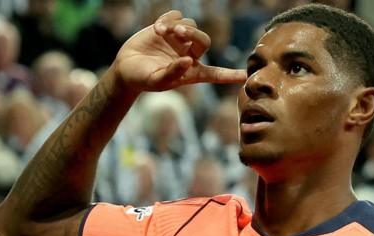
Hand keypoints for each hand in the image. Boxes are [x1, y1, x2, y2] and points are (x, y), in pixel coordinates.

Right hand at [113, 10, 245, 92]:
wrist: (126, 68)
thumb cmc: (144, 80)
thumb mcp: (158, 81)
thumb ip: (174, 72)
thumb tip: (188, 60)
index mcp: (193, 72)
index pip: (217, 74)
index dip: (231, 75)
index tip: (247, 76)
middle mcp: (190, 54)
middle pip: (203, 39)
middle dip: (193, 33)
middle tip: (177, 33)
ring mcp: (180, 40)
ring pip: (190, 24)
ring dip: (177, 26)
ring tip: (161, 32)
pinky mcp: (168, 28)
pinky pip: (176, 16)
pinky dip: (168, 19)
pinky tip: (157, 28)